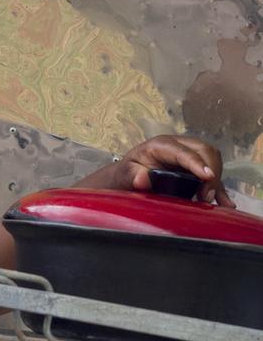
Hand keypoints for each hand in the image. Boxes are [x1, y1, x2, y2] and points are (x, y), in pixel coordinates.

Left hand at [76, 135, 234, 206]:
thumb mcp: (123, 174)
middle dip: (211, 172)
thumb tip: (142, 178)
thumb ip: (132, 175)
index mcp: (161, 145)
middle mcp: (178, 146)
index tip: (207, 177)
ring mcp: (188, 156)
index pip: (184, 151)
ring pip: (213, 160)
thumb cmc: (126, 173)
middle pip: (205, 151)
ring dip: (217, 180)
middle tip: (206, 196)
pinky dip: (219, 189)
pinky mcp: (194, 169)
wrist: (126, 177)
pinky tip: (224, 203)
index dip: (197, 163)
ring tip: (212, 201)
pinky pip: (211, 176)